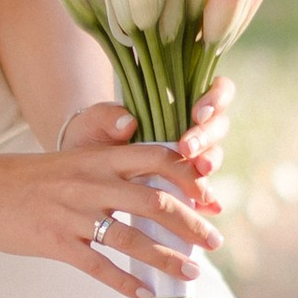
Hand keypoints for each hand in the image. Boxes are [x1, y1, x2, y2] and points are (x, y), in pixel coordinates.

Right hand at [0, 125, 220, 297]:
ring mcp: (72, 214)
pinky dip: (125, 283)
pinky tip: (145, 295)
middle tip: (214, 241)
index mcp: (96, 158)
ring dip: (168, 258)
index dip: (190, 179)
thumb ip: (106, 171)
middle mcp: (90, 182)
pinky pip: (98, 266)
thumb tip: (145, 190)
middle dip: (192, 223)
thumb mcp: (68, 163)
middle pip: (156, 201)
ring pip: (133, 238)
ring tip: (192, 273)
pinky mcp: (55, 242)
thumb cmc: (20, 178)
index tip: (211, 198)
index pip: (158, 159)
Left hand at [59, 76, 235, 190]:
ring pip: (214, 155)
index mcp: (174, 104)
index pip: (214, 91)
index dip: (215, 99)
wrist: (79, 171)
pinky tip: (208, 206)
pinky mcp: (185, 187)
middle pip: (219, 125)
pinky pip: (204, 192)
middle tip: (188, 147)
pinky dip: (207, 199)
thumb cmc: (90, 137)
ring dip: (210, 162)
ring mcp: (190, 159)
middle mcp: (189, 129)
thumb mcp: (92, 122)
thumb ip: (107, 117)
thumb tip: (129, 123)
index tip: (197, 113)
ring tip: (199, 172)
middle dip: (208, 135)